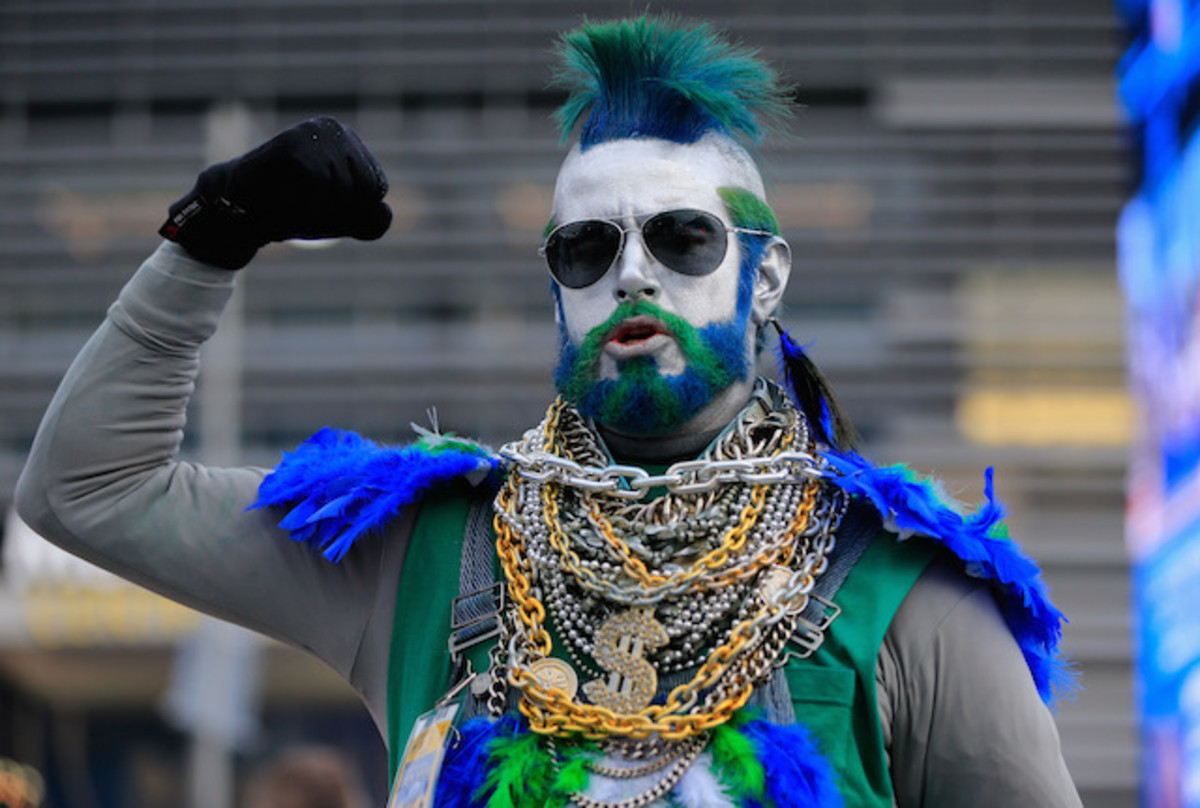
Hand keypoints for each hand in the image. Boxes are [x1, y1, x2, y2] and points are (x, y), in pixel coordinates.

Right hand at [159, 116, 391, 268]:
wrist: (240, 212)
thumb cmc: (292, 211)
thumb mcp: (341, 219)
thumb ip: (371, 220)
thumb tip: (383, 210)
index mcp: (351, 144)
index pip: (376, 189)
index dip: (352, 213)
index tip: (322, 210)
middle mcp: (335, 129)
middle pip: (363, 190)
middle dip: (336, 213)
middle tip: (305, 209)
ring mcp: (312, 131)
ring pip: (342, 189)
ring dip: (316, 211)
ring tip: (293, 203)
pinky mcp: (292, 142)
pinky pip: (318, 184)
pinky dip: (302, 204)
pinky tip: (283, 197)